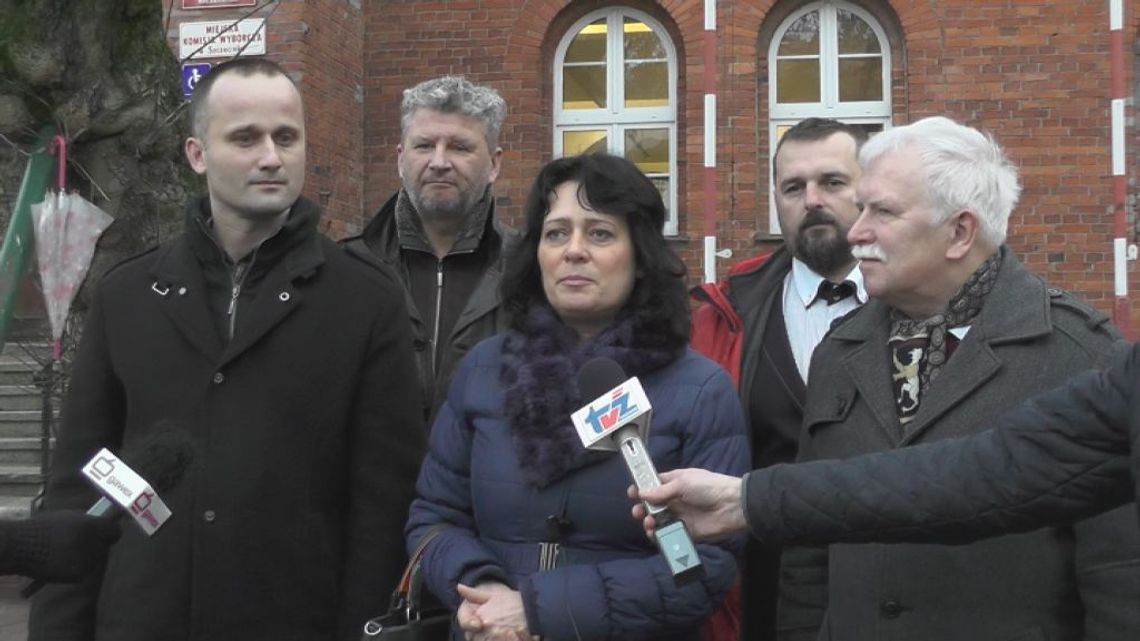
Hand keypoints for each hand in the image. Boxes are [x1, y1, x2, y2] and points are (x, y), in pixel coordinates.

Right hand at [9, 510, 120, 580]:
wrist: (23, 546)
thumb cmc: (43, 528)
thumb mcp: (69, 518)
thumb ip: (87, 523)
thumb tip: (100, 525)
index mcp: (93, 525)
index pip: (115, 531)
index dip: (110, 533)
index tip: (106, 534)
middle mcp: (94, 542)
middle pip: (104, 546)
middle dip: (96, 546)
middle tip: (83, 545)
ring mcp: (88, 559)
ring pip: (94, 560)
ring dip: (86, 558)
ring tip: (67, 555)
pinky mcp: (79, 574)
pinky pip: (83, 571)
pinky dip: (76, 569)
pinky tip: (62, 564)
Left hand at [456, 582, 530, 640]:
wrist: (534, 608)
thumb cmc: (514, 601)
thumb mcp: (493, 595)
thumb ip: (474, 594)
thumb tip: (459, 587)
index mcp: (480, 615)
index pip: (469, 632)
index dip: (475, 632)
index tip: (482, 629)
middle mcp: (485, 625)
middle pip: (476, 639)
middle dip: (481, 637)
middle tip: (493, 632)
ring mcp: (495, 634)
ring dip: (489, 639)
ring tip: (499, 634)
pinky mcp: (506, 639)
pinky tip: (505, 637)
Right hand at [629, 468, 746, 541]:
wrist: (731, 505)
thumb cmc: (708, 487)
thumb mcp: (683, 482)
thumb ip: (662, 491)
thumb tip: (642, 493)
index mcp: (675, 483)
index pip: (655, 485)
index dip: (642, 488)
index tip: (632, 493)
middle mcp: (676, 500)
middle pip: (654, 505)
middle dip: (643, 508)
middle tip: (638, 512)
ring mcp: (681, 516)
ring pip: (659, 521)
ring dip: (650, 522)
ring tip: (649, 523)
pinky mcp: (687, 531)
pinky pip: (669, 535)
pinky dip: (660, 536)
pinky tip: (655, 534)